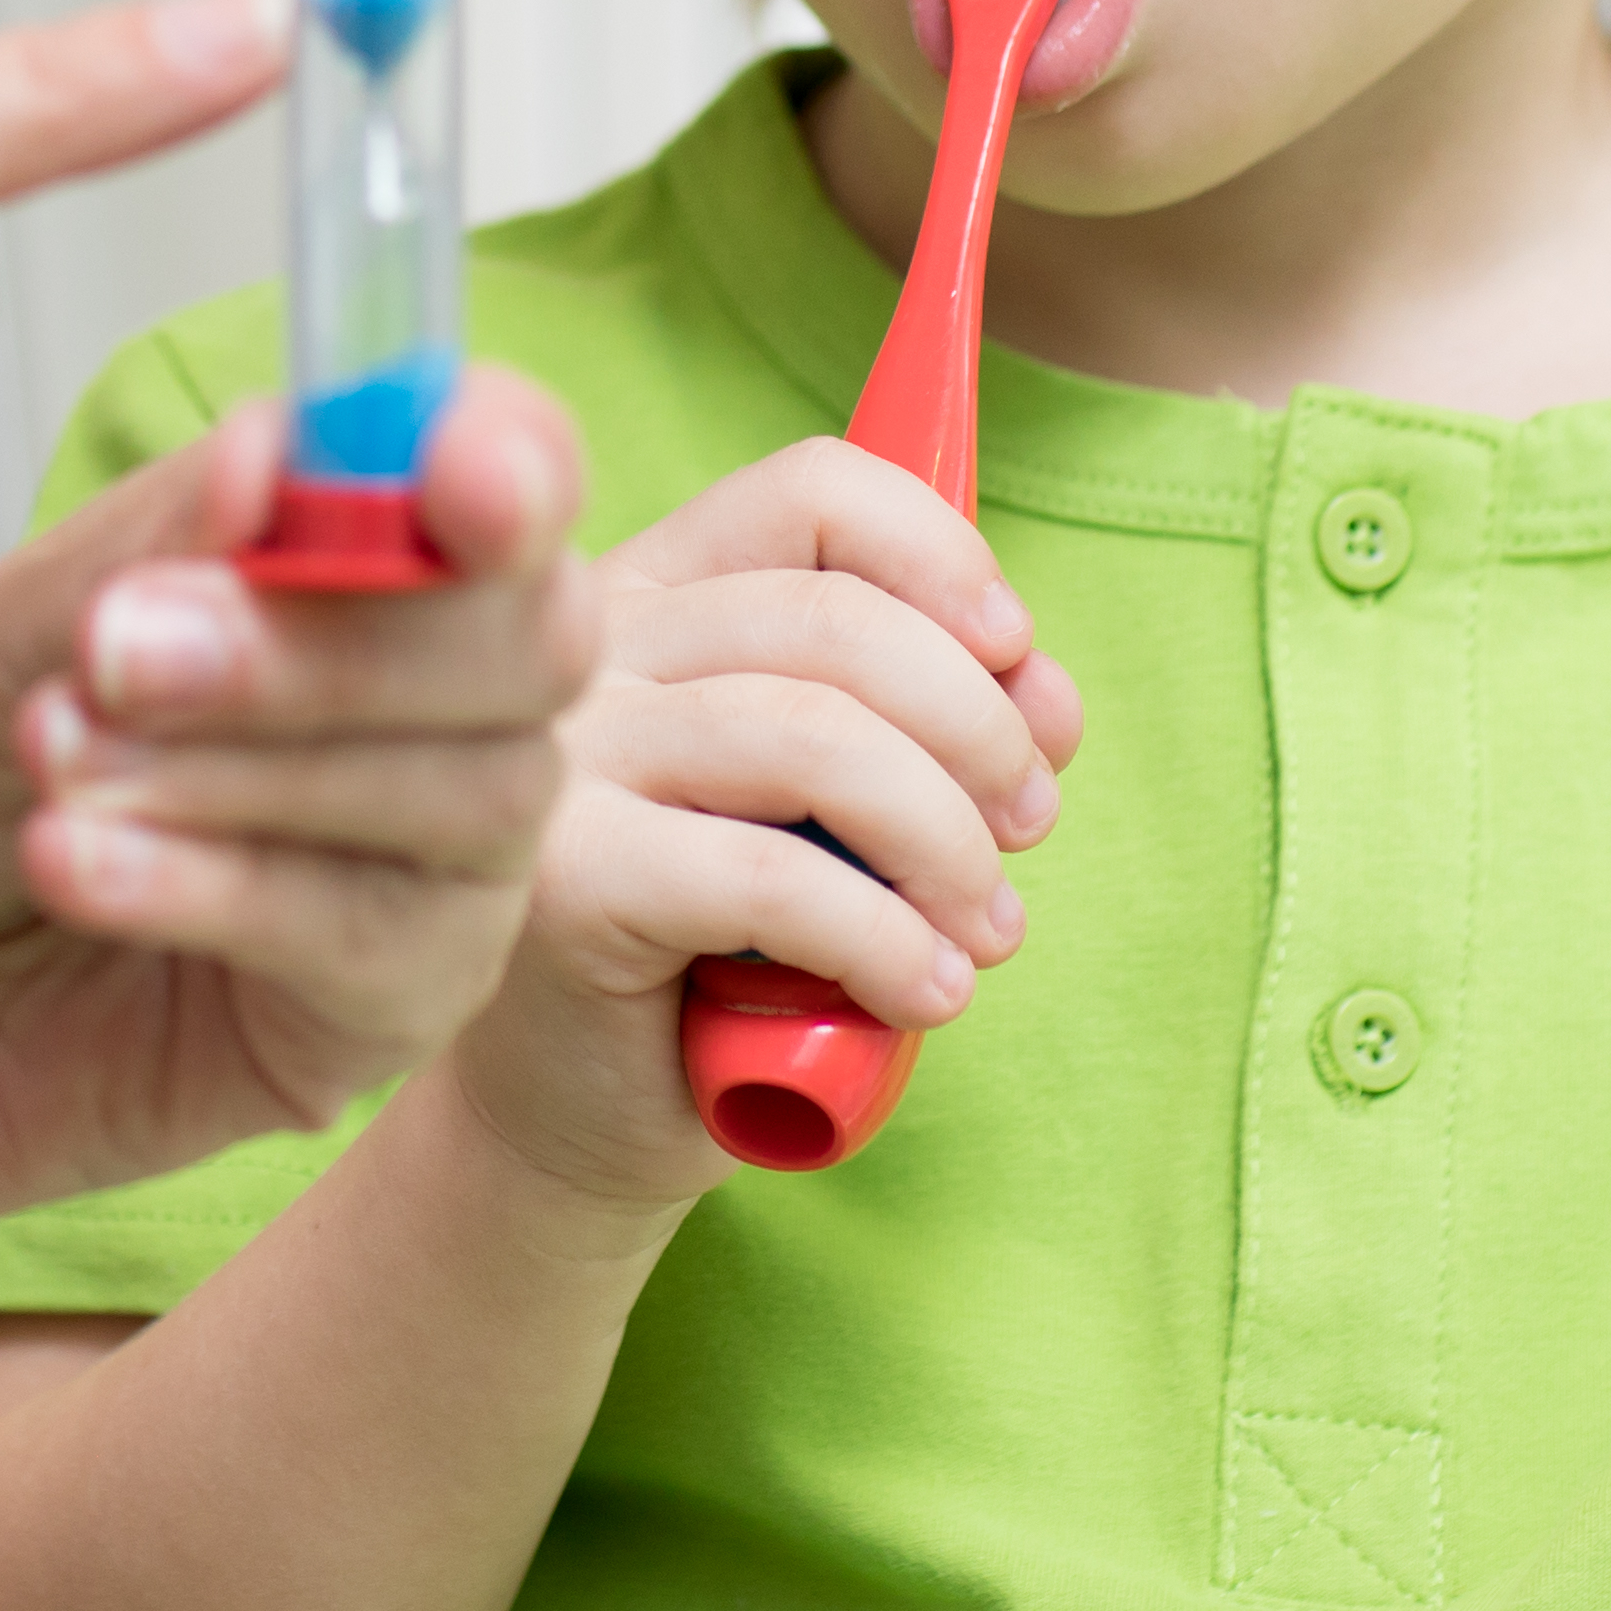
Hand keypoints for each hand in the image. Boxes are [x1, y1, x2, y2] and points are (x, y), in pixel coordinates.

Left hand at [0, 373, 600, 1263]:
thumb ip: (149, 539)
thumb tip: (290, 445)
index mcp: (348, 561)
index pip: (508, 478)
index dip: (508, 460)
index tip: (446, 477)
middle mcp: (423, 711)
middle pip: (531, 640)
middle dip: (333, 630)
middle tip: (118, 639)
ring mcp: (413, 880)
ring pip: (468, 793)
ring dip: (248, 760)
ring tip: (46, 753)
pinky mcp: (358, 1035)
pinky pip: (374, 944)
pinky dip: (219, 883)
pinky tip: (70, 859)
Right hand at [441, 441, 1079, 1215]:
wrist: (579, 1117)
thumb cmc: (721, 947)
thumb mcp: (843, 812)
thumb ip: (933, 723)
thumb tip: (1047, 693)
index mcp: (654, 591)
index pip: (812, 494)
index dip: (943, 555)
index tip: (1017, 652)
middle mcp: (589, 651)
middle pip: (834, 620)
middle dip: (978, 723)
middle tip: (1030, 823)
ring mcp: (564, 760)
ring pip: (814, 737)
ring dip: (948, 839)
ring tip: (989, 927)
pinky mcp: (564, 882)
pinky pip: (772, 879)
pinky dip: (887, 939)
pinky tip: (926, 990)